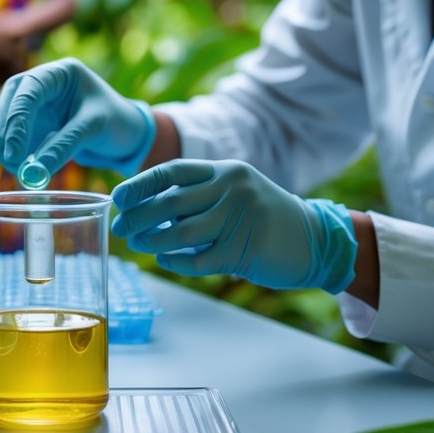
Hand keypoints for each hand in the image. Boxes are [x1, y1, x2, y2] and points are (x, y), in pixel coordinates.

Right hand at [0, 58, 155, 175]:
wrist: (125, 132)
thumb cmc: (116, 121)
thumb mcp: (93, 129)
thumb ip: (63, 146)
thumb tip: (33, 173)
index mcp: (59, 72)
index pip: (28, 90)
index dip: (16, 121)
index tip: (14, 153)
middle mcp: (42, 82)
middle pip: (9, 103)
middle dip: (8, 135)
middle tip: (13, 165)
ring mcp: (34, 102)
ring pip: (5, 121)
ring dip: (8, 147)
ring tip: (23, 174)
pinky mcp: (32, 122)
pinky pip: (13, 137)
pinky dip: (15, 154)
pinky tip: (26, 171)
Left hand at [111, 159, 356, 292]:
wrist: (314, 238)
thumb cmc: (263, 215)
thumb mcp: (234, 190)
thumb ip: (197, 193)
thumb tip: (145, 204)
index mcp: (224, 170)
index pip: (172, 172)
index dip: (140, 185)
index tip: (118, 198)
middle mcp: (231, 190)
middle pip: (170, 204)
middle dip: (137, 217)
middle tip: (120, 228)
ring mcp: (240, 220)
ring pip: (180, 234)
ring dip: (152, 242)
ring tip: (138, 245)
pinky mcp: (245, 251)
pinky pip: (198, 260)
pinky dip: (176, 262)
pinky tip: (166, 260)